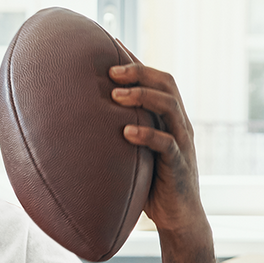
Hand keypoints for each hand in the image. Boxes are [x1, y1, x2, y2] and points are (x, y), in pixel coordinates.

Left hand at [108, 59, 205, 237]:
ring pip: (170, 107)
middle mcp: (179, 123)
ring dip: (142, 97)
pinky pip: (167, 144)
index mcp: (168, 117)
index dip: (135, 61)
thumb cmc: (151, 183)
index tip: (110, 45)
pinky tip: (126, 132)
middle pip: (166, 84)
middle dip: (139, 72)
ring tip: (115, 96)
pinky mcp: (179, 165)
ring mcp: (181, 142)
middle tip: (110, 71)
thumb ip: (120, 132)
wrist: (178, 217)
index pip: (155, 79)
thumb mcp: (134, 151)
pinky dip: (147, 136)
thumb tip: (81, 121)